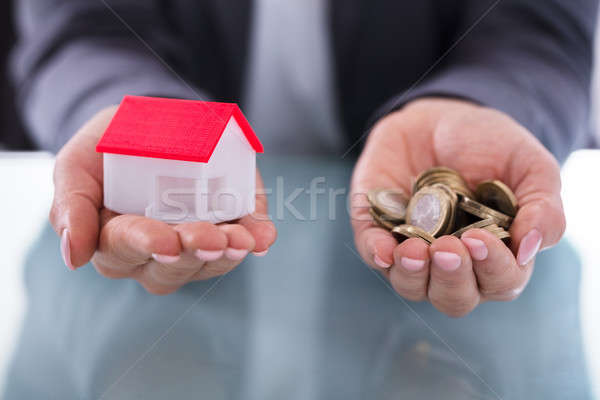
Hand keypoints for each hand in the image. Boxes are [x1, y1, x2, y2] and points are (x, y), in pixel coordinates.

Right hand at [51, 106, 276, 294]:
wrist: (152, 122)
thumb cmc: (109, 146)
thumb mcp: (79, 162)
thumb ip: (70, 205)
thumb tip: (73, 258)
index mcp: (112, 239)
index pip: (125, 249)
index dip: (146, 245)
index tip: (165, 241)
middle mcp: (153, 253)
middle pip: (170, 267)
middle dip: (192, 251)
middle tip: (211, 238)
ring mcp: (193, 247)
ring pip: (208, 263)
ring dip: (227, 254)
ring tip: (241, 239)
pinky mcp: (226, 230)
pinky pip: (241, 242)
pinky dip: (255, 238)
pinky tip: (263, 236)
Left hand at [350, 98, 564, 316]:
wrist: (442, 116)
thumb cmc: (492, 146)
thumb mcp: (530, 165)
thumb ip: (543, 207)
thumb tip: (528, 249)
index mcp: (496, 255)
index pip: (500, 282)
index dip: (493, 269)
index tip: (480, 239)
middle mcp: (454, 263)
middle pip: (454, 298)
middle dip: (451, 278)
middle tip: (449, 247)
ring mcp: (413, 249)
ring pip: (411, 286)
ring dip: (412, 274)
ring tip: (414, 249)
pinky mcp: (377, 228)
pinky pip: (372, 252)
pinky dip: (377, 254)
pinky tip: (383, 249)